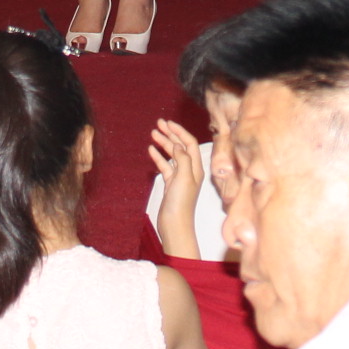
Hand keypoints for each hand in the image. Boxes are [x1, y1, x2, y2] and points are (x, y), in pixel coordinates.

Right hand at [148, 119, 205, 257]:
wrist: (174, 225)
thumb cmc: (181, 203)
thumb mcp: (184, 177)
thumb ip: (183, 159)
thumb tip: (178, 145)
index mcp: (196, 168)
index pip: (190, 143)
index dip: (180, 131)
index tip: (168, 123)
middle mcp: (190, 170)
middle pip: (181, 147)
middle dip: (171, 134)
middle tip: (159, 123)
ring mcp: (180, 177)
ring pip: (172, 155)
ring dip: (164, 143)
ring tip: (153, 133)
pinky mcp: (171, 184)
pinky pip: (165, 166)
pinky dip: (158, 157)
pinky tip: (151, 150)